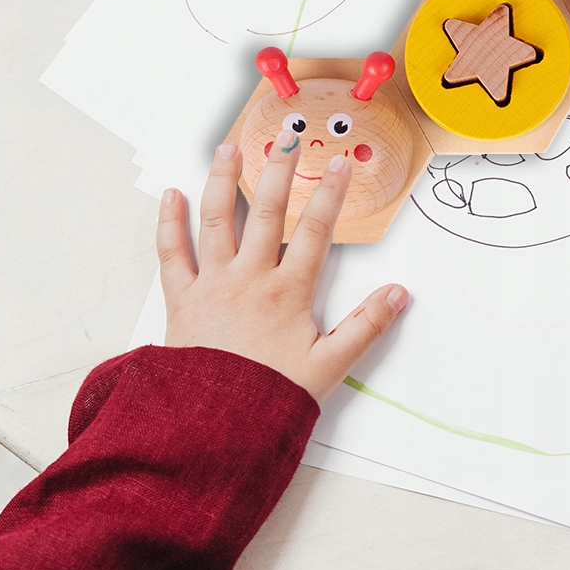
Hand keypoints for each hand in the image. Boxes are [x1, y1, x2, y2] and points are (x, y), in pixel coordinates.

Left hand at [156, 133, 407, 401]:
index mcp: (288, 293)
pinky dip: (170, 223)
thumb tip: (399, 294)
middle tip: (287, 139)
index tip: (340, 164)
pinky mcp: (181, 300)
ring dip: (223, 181)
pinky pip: (172, 254)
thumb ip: (365, 327)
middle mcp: (250, 279)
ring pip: (218, 222)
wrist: (210, 430)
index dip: (330, 194)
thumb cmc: (269, 398)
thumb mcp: (329, 367)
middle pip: (267, 213)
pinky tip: (172, 196)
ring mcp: (212, 286)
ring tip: (229, 149)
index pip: (316, 232)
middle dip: (279, 171)